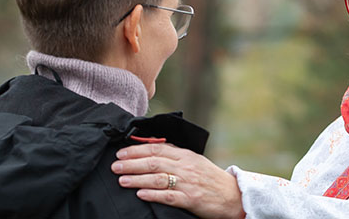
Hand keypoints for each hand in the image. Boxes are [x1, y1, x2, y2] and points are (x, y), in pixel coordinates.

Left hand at [112, 143, 244, 218]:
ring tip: (121, 180)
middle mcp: (186, 167)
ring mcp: (188, 183)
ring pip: (158, 178)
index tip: (121, 152)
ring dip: (137, 179)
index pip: (157, 148)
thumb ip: (176, 155)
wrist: (233, 196)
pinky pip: (169, 196)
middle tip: (115, 165)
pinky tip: (140, 194)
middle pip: (154, 162)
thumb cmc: (211, 179)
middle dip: (131, 163)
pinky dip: (153, 194)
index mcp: (186, 155)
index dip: (137, 149)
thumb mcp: (195, 162)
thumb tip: (152, 148)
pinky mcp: (191, 199)